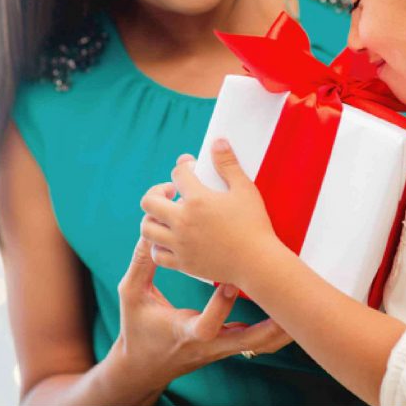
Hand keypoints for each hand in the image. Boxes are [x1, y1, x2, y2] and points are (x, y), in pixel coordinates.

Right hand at [108, 235, 291, 394]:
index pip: (207, 325)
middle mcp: (208, 344)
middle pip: (247, 342)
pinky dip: (270, 329)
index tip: (228, 283)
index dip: (219, 306)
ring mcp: (220, 348)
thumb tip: (150, 231)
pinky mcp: (226, 346)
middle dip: (271, 327)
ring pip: (257, 344)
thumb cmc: (137, 330)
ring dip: (278, 329)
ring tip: (299, 308)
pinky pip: (254, 341)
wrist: (143, 366)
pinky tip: (284, 311)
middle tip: (290, 308)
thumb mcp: (131, 295)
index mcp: (185, 332)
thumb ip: (141, 264)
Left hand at [138, 139, 278, 285]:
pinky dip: (158, 246)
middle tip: (171, 194)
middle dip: (156, 193)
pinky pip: (156, 254)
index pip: (177, 174)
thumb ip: (228, 164)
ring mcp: (180, 244)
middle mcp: (183, 221)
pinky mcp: (183, 263)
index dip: (183, 167)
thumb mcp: (245, 189)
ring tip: (167, 217)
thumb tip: (217, 141)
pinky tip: (170, 240)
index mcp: (198, 200)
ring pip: (147, 229)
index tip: (190, 168)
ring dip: (153, 219)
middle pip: (149, 201)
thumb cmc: (254, 225)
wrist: (258, 264)